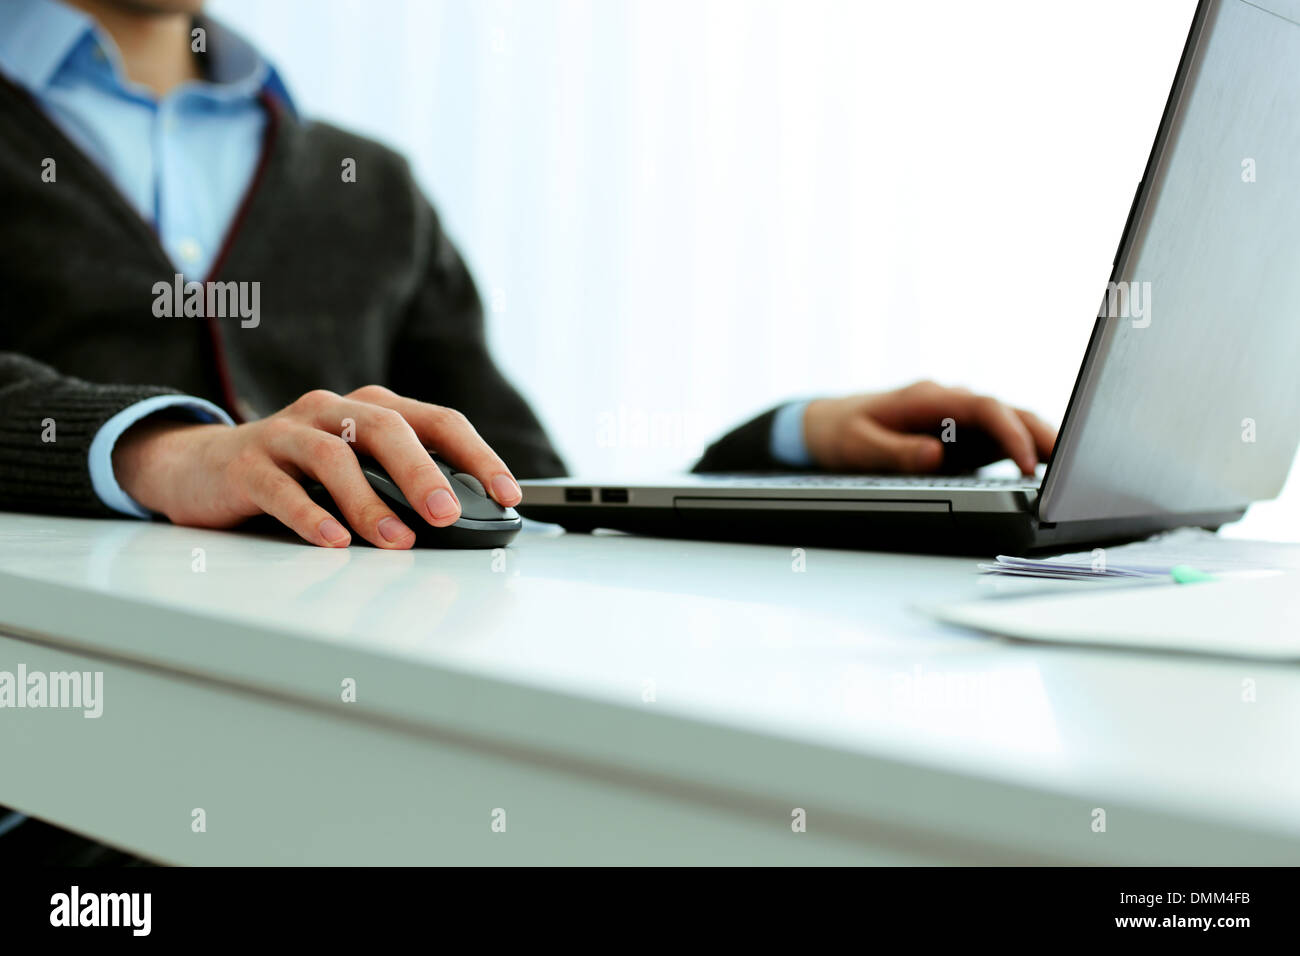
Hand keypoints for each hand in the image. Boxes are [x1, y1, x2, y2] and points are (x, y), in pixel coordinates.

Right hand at [112, 385, 522, 548]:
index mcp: (371, 408)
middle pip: (386, 428)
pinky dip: (311, 516)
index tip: (508, 493)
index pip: (438, 421)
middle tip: (447, 515)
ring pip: (335, 458)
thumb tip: (465, 525)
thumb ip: (401, 485)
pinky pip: (282, 488)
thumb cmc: (296, 473)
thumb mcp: (356, 471)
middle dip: (423, 473)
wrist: (200, 467)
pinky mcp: (246, 464)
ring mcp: (286, 433)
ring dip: (369, 502)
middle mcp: (332, 411)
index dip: (477, 454)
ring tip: (395, 540)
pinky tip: (333, 543)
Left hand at [802, 380, 1056, 475]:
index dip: (1009, 434)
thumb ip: (896, 452)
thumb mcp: (859, 446)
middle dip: (1041, 433)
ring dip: (1039, 440)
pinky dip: (1023, 450)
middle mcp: (949, 402)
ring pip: (1009, 422)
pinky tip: (1046, 470)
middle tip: (1072, 463)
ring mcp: (956, 417)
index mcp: (928, 398)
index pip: (983, 408)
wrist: (826, 424)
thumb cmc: (842, 432)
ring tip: (1071, 468)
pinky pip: (998, 438)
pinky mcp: (959, 434)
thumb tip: (935, 455)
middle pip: (1006, 410)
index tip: (1027, 463)